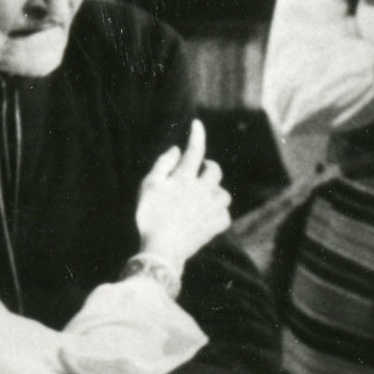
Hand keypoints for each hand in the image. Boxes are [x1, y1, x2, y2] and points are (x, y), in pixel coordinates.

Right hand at [133, 121, 230, 270]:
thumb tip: (176, 150)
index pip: (195, 150)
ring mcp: (211, 209)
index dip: (197, 135)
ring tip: (204, 196)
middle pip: (215, 171)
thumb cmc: (150, 216)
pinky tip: (209, 216)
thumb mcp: (148, 187)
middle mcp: (202, 190)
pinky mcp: (214, 227)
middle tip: (199, 170)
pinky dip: (219, 214)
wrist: (162, 249)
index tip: (197, 124)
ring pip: (224, 194)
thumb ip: (162, 165)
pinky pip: (225, 216)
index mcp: (184, 179)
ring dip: (215, 192)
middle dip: (209, 167)